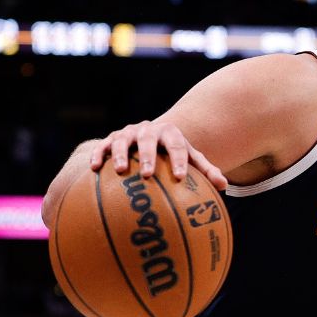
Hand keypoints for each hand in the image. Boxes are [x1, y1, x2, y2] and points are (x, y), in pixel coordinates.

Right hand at [89, 120, 227, 190]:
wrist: (153, 137)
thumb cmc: (174, 155)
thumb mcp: (191, 159)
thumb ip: (206, 171)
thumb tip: (224, 186)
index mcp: (171, 133)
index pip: (177, 146)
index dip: (179, 160)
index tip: (180, 176)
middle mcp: (148, 130)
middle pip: (148, 140)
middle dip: (148, 156)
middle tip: (147, 174)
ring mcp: (128, 133)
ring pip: (122, 140)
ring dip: (119, 154)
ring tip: (119, 170)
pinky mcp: (111, 139)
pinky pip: (102, 145)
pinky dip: (97, 154)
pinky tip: (93, 169)